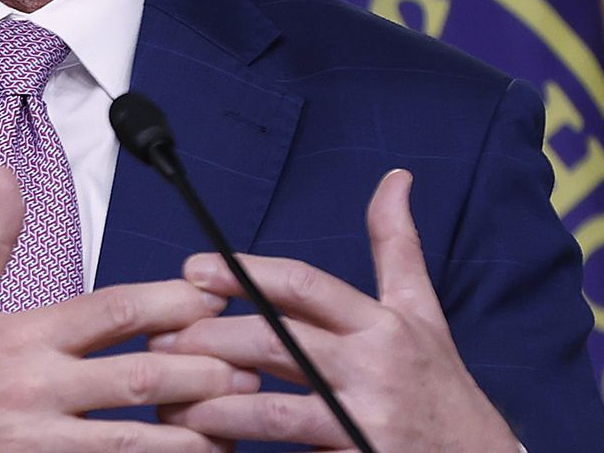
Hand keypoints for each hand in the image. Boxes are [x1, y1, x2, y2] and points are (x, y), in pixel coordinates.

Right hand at [0, 166, 255, 451]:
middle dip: (200, 372)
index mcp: (21, 335)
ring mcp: (36, 440)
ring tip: (236, 429)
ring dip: (190, 436)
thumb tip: (5, 175)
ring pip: (133, 442)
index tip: (212, 297)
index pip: (110, 312)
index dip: (168, 304)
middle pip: (137, 378)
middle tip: (251, 367)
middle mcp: (35, 388)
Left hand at [152, 169, 519, 451]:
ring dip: (214, 401)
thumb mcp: (424, 313)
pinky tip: (207, 437)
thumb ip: (397, 246)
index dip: (244, 274)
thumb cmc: (442, 386)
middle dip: (212, 338)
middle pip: (276, 342)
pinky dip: (243, 441)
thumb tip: (394, 178)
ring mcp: (365, 419)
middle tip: (161, 339)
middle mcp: (374, 367)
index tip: (193, 270)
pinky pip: (288, 450)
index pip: (304, 285)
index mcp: (383, 324)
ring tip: (170, 397)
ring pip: (273, 406)